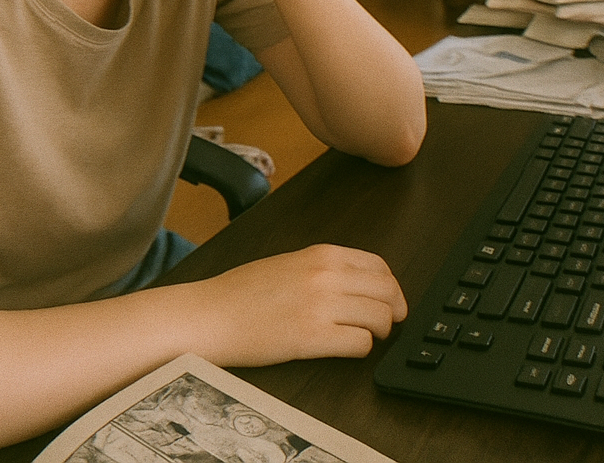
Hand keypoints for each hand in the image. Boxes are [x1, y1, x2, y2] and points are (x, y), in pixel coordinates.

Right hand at [185, 243, 405, 367]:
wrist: (210, 315)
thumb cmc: (241, 293)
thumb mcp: (289, 264)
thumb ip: (325, 269)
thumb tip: (359, 284)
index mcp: (322, 254)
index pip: (379, 266)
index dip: (390, 287)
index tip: (389, 300)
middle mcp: (326, 275)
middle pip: (387, 292)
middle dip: (393, 310)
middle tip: (386, 323)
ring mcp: (321, 306)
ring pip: (380, 318)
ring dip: (377, 332)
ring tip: (362, 337)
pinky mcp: (313, 337)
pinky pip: (361, 344)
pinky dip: (360, 349)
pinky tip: (344, 348)